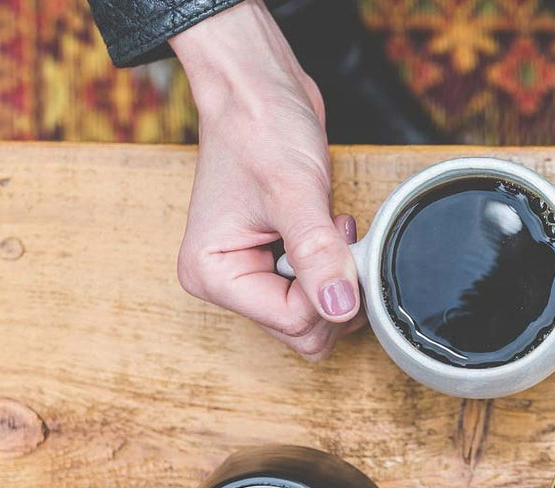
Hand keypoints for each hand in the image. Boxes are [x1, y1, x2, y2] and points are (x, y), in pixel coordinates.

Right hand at [169, 0, 363, 360]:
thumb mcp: (293, 191)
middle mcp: (227, 283)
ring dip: (336, 280)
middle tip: (334, 236)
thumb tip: (340, 307)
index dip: (327, 290)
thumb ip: (318, 255)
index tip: (336, 240)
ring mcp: (251, 276)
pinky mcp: (273, 266)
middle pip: (301, 331)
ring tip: (328, 228)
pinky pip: (316, 295)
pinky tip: (327, 233)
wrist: (260, 89)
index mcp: (213, 275)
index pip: (291, 321)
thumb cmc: (260, 127)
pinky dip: (334, 271)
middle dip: (332, 290)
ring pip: (312, 319)